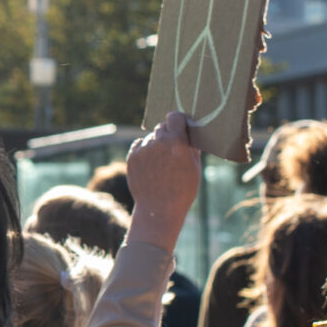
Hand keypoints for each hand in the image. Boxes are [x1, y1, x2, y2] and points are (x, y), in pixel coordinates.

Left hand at [124, 112, 201, 252]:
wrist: (158, 210)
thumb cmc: (183, 190)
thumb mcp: (195, 168)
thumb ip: (191, 146)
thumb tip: (190, 131)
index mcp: (177, 143)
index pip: (175, 116)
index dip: (177, 120)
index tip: (179, 124)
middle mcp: (159, 143)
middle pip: (162, 126)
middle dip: (168, 134)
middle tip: (172, 148)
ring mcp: (143, 150)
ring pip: (150, 137)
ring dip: (156, 144)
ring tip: (161, 163)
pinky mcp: (132, 157)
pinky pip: (139, 145)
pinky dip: (144, 151)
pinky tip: (151, 165)